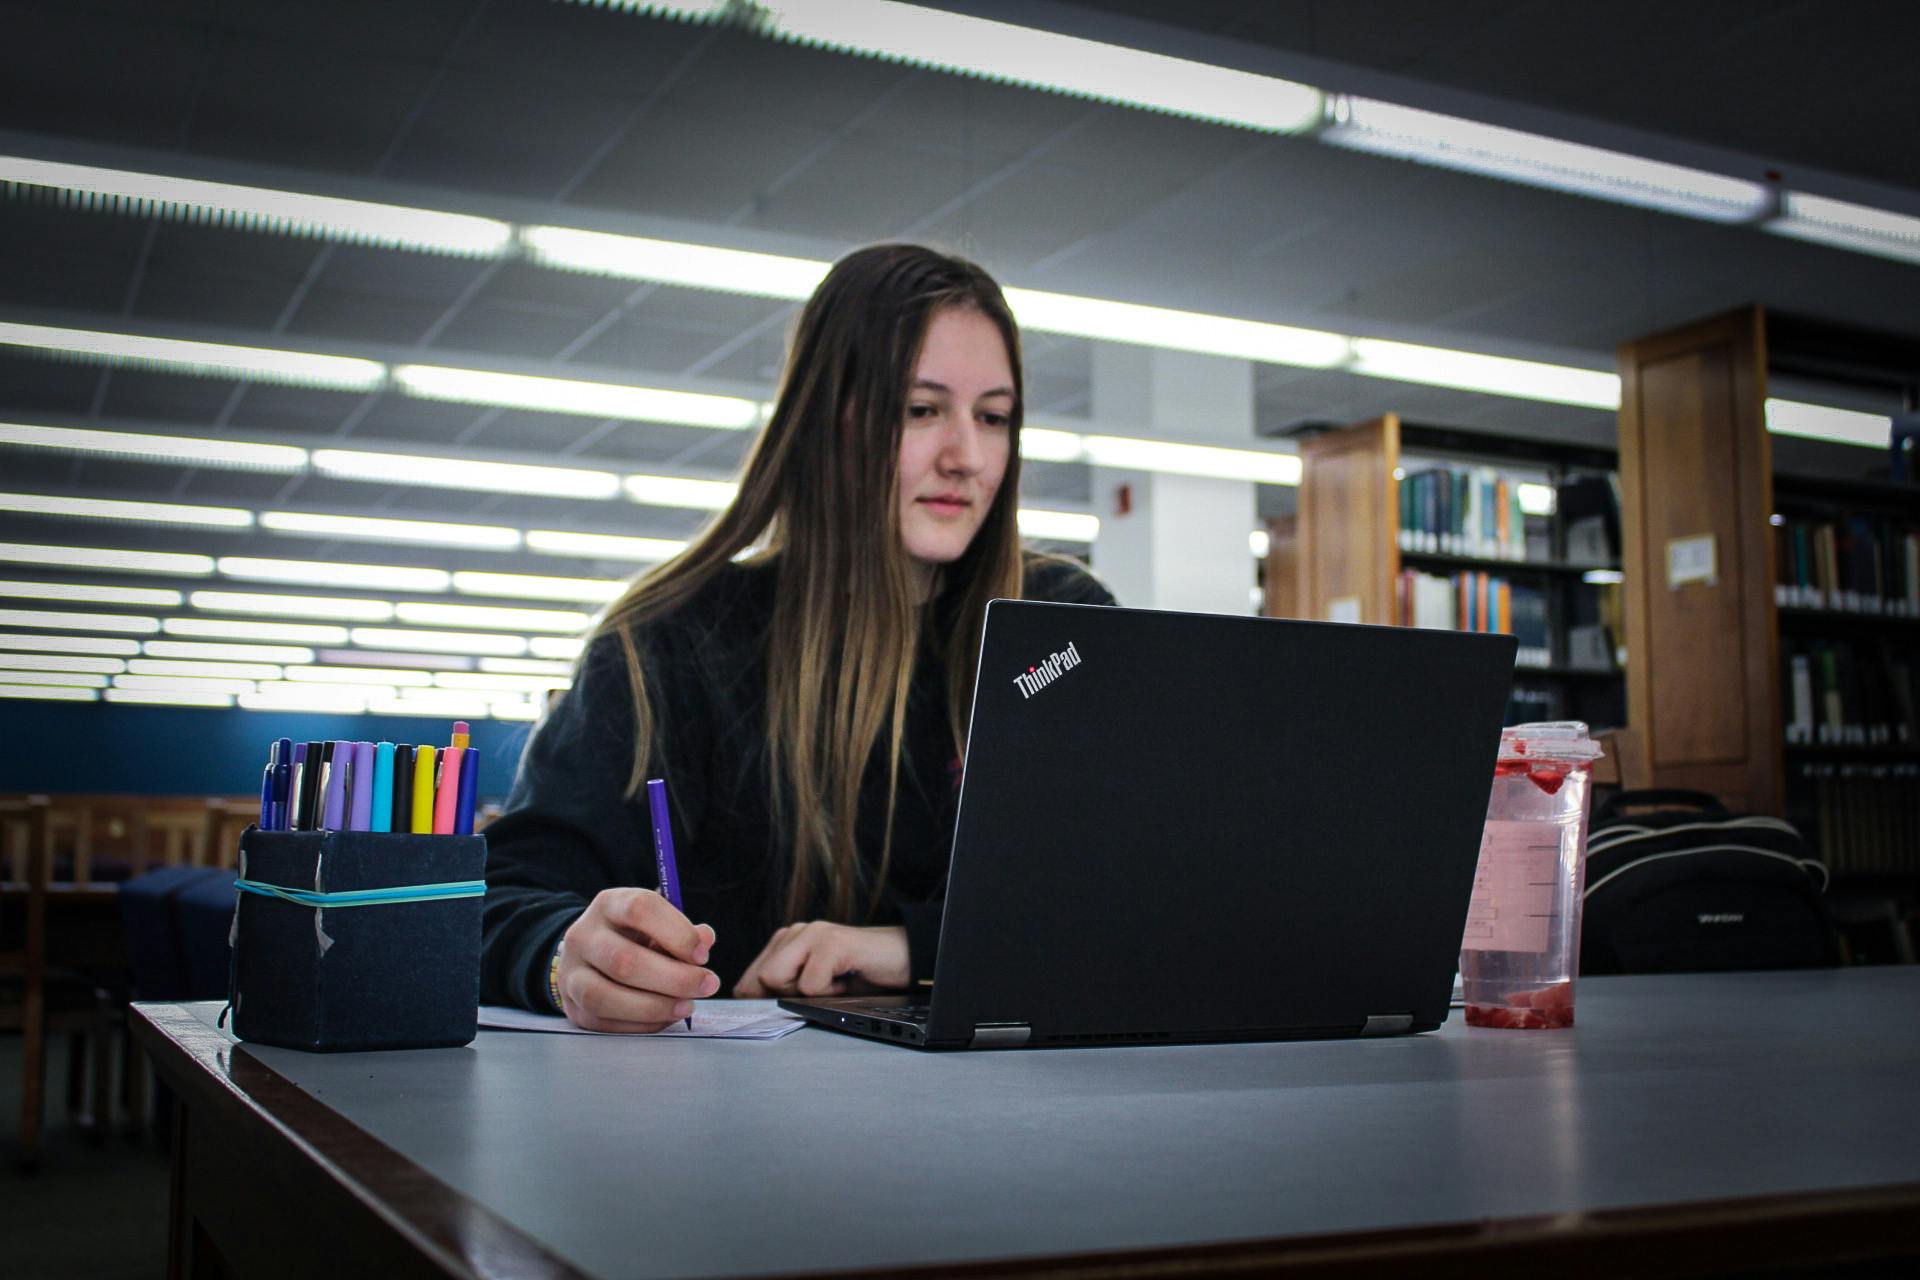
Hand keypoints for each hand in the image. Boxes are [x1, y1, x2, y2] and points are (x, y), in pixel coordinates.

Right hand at [555, 888, 718, 1032]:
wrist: (590, 956)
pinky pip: (604, 1023)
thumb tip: (704, 939)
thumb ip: (683, 932)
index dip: (676, 933)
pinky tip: (665, 1017)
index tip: (702, 955)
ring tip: (686, 1006)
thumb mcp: (657, 924)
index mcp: (608, 905)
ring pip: (605, 996)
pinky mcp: (572, 1007)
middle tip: (707, 985)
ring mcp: (571, 974)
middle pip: (623, 960)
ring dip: (655, 1006)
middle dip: (674, 978)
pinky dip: (641, 1024)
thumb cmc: (634, 937)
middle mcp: (582, 936)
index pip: (639, 909)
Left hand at [733, 922, 908, 997]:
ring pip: (776, 978)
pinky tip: (846, 980)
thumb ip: (783, 989)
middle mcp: (796, 932)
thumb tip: (748, 1006)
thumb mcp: (815, 984)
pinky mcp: (832, 943)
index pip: (748, 979)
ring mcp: (814, 933)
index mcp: (787, 941)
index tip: (789, 1006)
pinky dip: (829, 993)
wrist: (904, 959)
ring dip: (807, 993)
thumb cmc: (859, 975)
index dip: (762, 1001)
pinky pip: (809, 984)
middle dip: (785, 996)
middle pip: (758, 980)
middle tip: (820, 991)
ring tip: (834, 983)